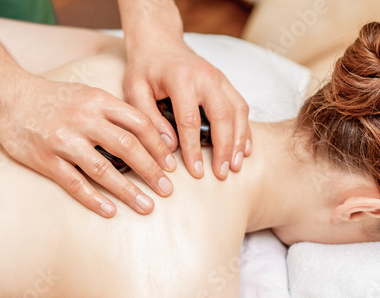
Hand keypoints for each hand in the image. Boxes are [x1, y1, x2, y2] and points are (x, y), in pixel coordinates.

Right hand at [0, 75, 175, 216]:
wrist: (9, 97)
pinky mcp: (46, 159)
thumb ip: (114, 111)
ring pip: (103, 170)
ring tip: (147, 206)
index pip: (139, 123)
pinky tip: (110, 211)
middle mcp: (84, 119)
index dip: (159, 145)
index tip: (171, 164)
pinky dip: (94, 199)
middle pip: (127, 147)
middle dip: (151, 171)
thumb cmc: (53, 98)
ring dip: (128, 191)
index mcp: (98, 101)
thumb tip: (147, 133)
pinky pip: (74, 183)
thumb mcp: (87, 94)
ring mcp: (64, 140)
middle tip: (167, 189)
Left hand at [123, 39, 251, 179]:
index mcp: (180, 78)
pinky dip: (245, 128)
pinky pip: (241, 106)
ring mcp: (219, 77)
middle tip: (223, 173)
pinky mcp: (225, 82)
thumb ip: (149, 118)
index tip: (196, 172)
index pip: (190, 120)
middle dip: (224, 147)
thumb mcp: (134, 90)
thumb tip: (169, 146)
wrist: (159, 42)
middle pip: (222, 115)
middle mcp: (205, 76)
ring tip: (235, 165)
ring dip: (239, 140)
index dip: (193, 148)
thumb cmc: (145, 68)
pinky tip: (243, 148)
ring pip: (237, 110)